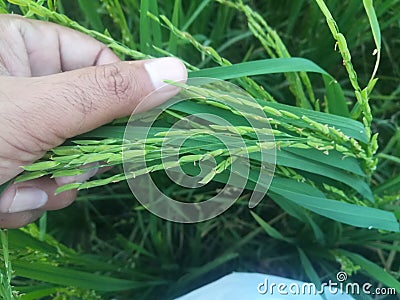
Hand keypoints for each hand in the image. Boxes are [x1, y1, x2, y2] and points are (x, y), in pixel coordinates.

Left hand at [0, 14, 186, 227]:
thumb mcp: (38, 110)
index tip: (139, 126)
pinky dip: (27, 200)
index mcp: (24, 50)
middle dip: (78, 154)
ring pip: (67, 159)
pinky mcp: (9, 164)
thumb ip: (110, 94)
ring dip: (50, 184)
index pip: (100, 64)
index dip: (122, 97)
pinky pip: (42, 183)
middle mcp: (23, 87)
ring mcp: (17, 128)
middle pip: (88, 119)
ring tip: (15, 189)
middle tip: (59, 165)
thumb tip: (176, 74)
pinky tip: (1, 200)